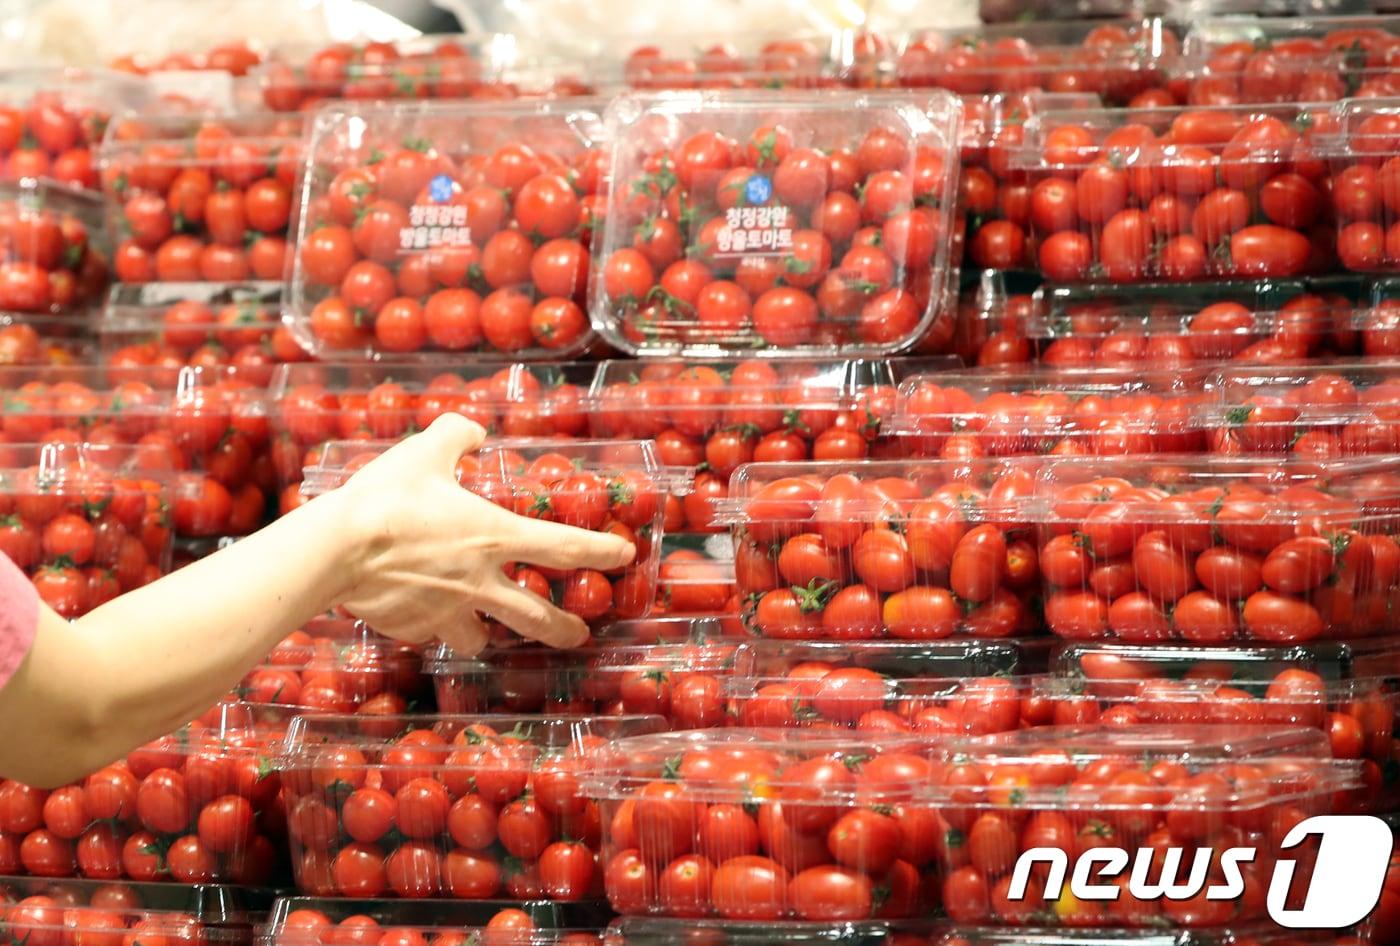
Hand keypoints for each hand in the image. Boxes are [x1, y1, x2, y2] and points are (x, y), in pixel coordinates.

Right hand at [329, 414, 634, 654]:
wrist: (334, 549)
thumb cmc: (386, 497)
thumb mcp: (425, 450)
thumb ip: (456, 434)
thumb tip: (472, 430)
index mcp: (494, 536)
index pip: (565, 548)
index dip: (601, 552)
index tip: (624, 555)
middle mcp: (480, 582)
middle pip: (537, 617)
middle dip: (564, 629)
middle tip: (579, 635)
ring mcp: (448, 611)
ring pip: (482, 637)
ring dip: (488, 634)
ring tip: (487, 633)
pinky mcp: (414, 629)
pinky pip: (433, 633)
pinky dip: (435, 626)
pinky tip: (424, 615)